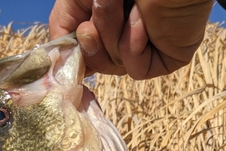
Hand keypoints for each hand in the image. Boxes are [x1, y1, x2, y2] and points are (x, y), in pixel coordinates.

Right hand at [49, 0, 212, 78]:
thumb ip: (62, 25)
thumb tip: (58, 63)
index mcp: (104, 23)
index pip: (81, 53)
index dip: (74, 51)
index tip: (74, 38)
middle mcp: (123, 37)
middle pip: (94, 63)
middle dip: (95, 36)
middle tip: (103, 5)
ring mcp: (145, 50)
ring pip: (114, 66)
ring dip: (114, 33)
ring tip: (129, 6)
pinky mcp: (166, 61)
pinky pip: (136, 70)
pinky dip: (134, 45)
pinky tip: (143, 21)